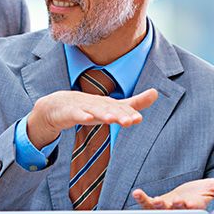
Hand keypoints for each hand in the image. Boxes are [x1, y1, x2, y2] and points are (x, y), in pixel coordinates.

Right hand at [27, 88, 158, 148]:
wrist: (57, 106)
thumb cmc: (89, 107)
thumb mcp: (112, 107)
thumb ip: (134, 104)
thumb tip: (156, 93)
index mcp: (108, 103)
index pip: (121, 109)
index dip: (129, 113)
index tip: (138, 119)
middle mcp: (97, 103)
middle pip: (110, 109)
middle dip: (120, 115)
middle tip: (132, 121)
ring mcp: (82, 107)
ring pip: (94, 111)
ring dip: (104, 114)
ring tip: (113, 120)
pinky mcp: (69, 112)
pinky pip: (75, 114)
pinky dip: (80, 115)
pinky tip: (86, 118)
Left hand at [133, 172, 213, 209]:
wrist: (186, 198)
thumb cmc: (201, 193)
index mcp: (196, 207)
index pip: (196, 209)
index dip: (193, 207)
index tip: (192, 203)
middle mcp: (181, 211)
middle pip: (178, 211)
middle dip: (176, 208)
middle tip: (175, 203)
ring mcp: (167, 210)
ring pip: (162, 210)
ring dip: (157, 206)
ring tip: (154, 200)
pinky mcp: (156, 205)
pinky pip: (147, 204)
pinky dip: (142, 199)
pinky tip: (137, 193)